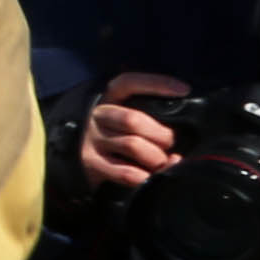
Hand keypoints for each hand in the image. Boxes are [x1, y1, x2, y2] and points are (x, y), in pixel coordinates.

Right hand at [80, 74, 190, 193]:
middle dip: (162, 135)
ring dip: (156, 157)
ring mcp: (92, 141)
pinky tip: (154, 175)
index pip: (128, 83)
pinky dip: (147, 176)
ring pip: (132, 145)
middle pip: (133, 119)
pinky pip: (127, 173)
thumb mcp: (123, 115)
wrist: (75, 157)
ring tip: (161, 161)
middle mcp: (97, 117)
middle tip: (170, 144)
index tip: (184, 89)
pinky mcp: (92, 165)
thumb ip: (146, 113)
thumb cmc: (114, 134)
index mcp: (108, 99)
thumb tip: (182, 122)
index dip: (156, 84)